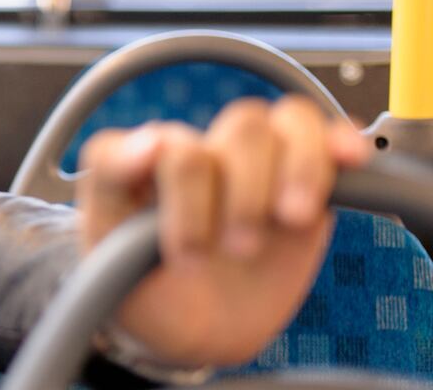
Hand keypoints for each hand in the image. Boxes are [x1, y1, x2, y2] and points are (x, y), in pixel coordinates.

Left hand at [75, 96, 370, 366]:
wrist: (187, 328)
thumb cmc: (141, 288)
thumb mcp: (105, 256)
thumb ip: (109, 186)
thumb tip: (149, 139)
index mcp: (142, 158)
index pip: (165, 141)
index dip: (182, 194)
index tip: (180, 249)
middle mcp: (199, 149)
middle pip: (241, 126)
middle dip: (245, 193)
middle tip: (235, 251)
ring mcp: (249, 163)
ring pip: (287, 122)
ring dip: (296, 172)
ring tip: (288, 220)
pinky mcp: (297, 182)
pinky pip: (322, 138)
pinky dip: (337, 142)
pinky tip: (345, 160)